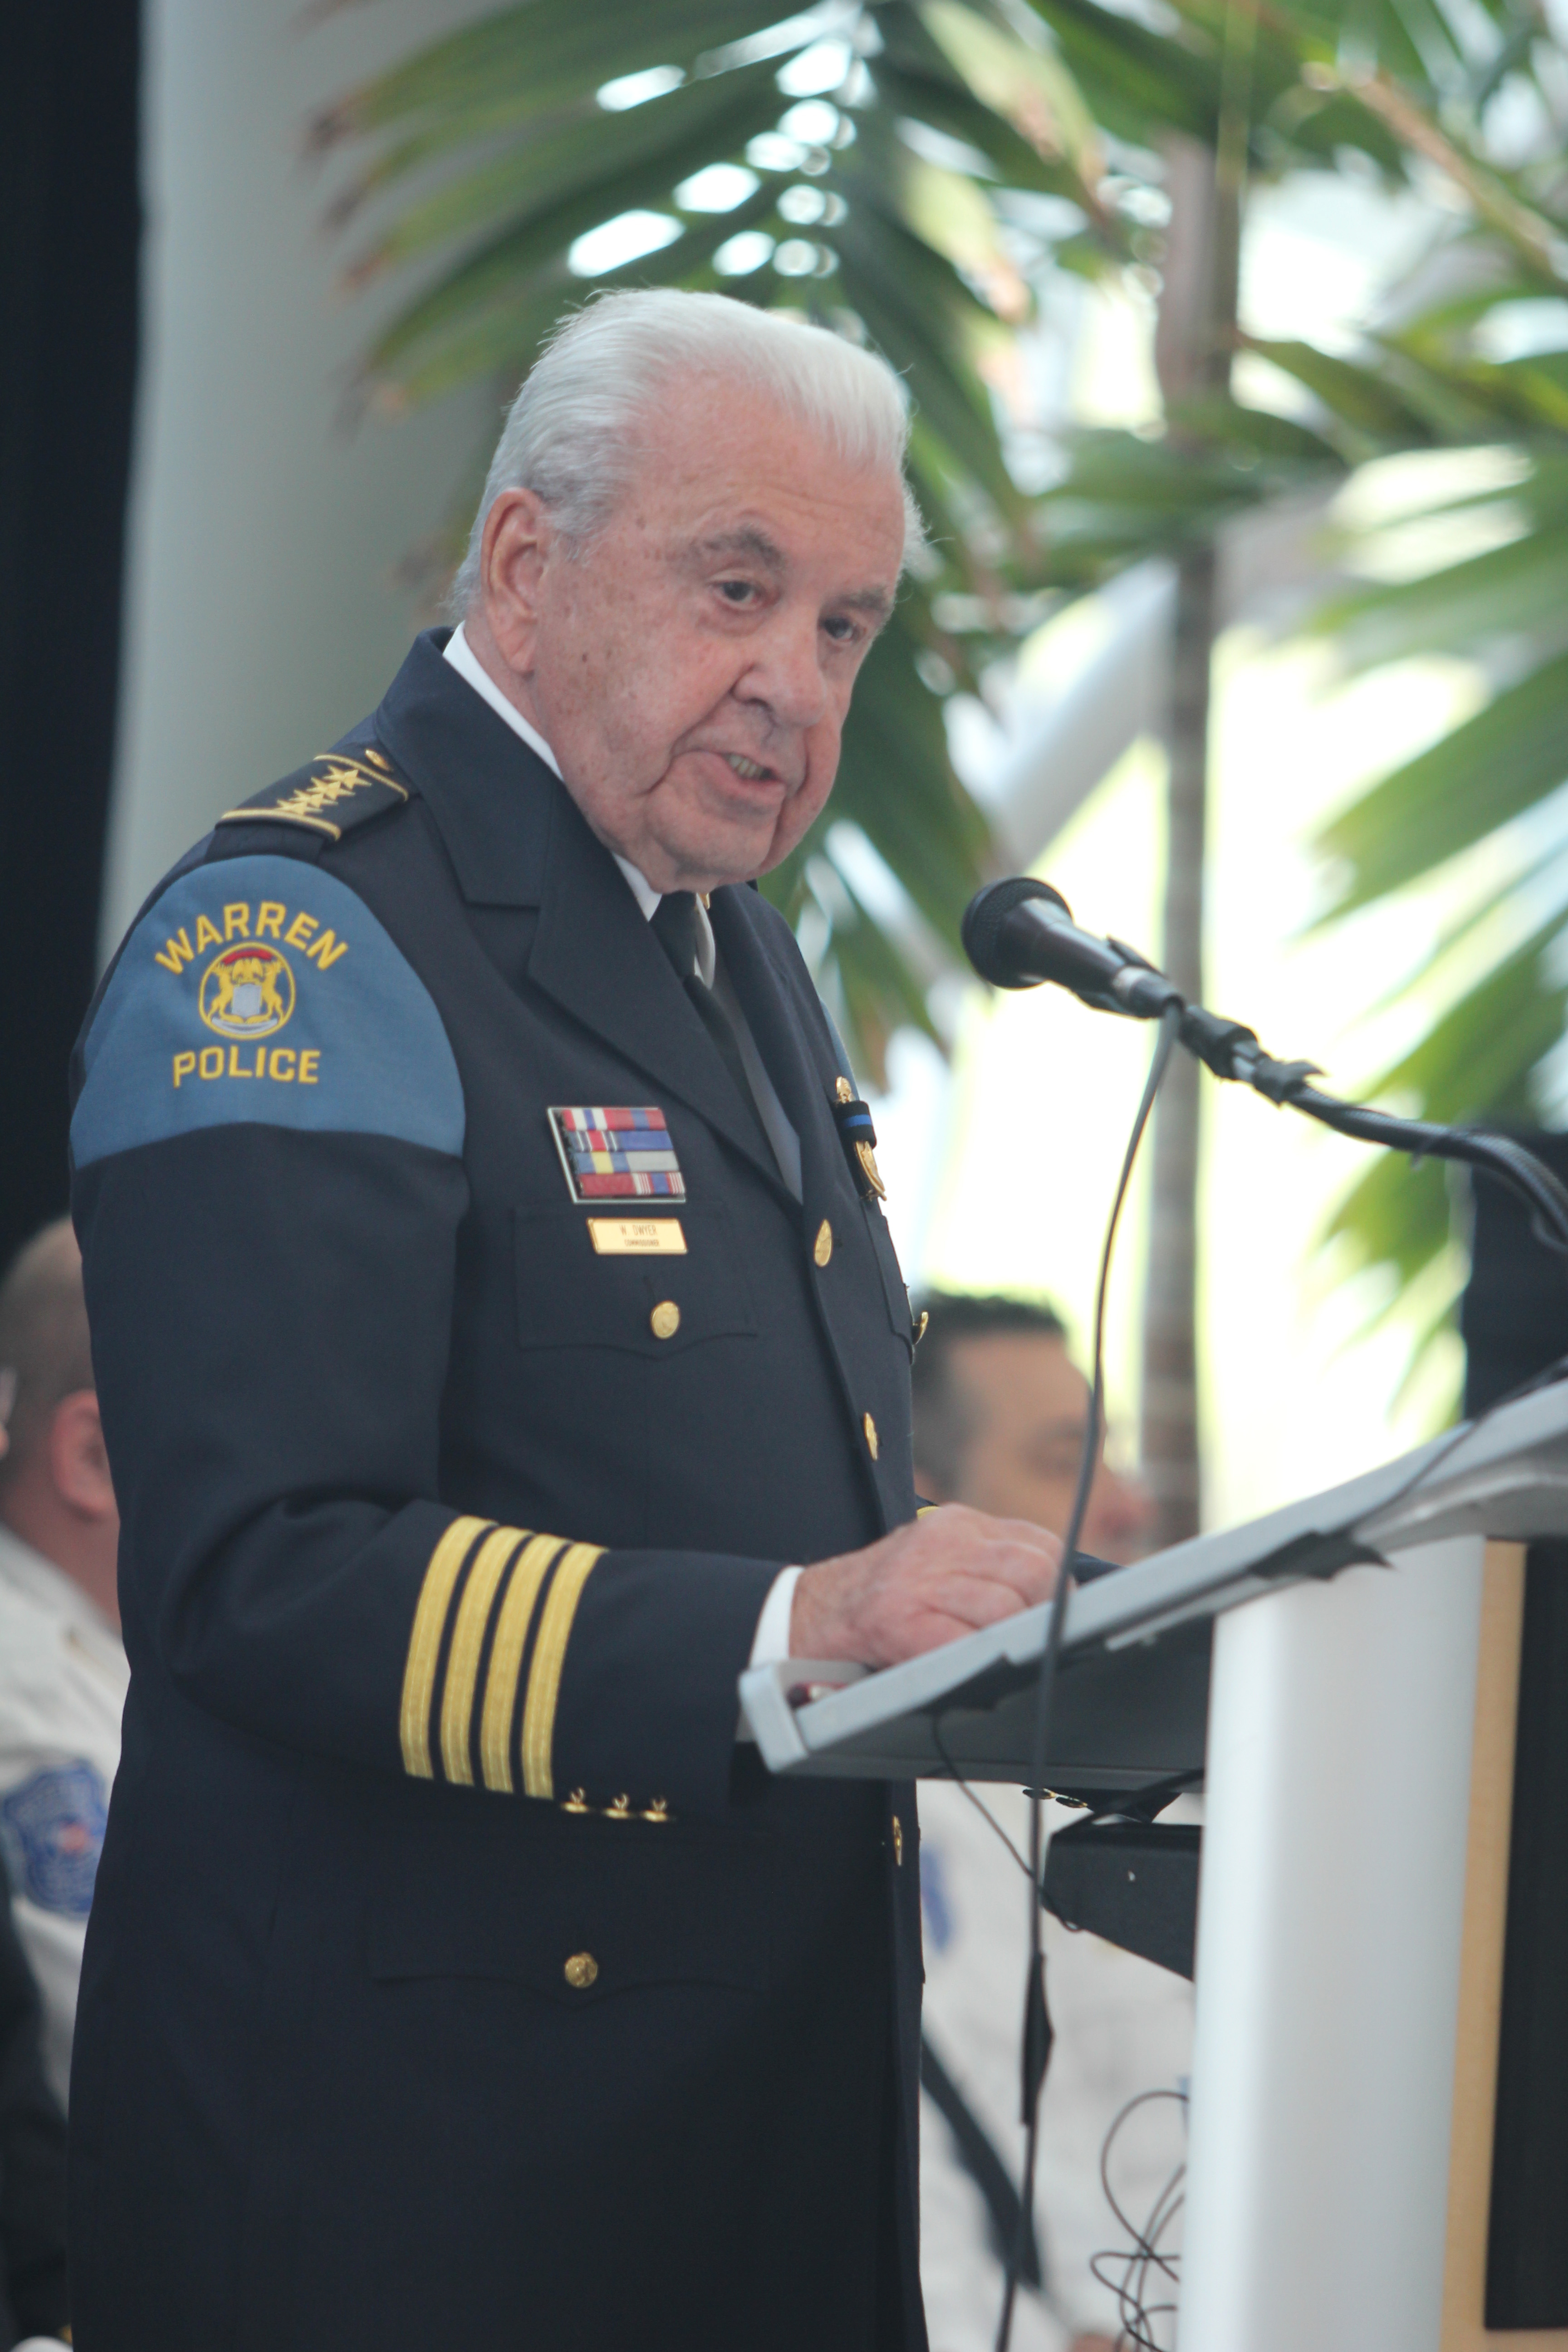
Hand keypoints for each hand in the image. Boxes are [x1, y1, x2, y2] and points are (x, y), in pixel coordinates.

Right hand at [790, 1504, 1062, 1668]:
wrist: (804, 1615)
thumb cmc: (882, 1600)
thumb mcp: (937, 1564)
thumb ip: (987, 1569)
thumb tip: (1060, 1600)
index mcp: (956, 1525)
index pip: (1041, 1546)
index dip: (1060, 1588)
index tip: (1058, 1617)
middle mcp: (940, 1541)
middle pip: (1035, 1571)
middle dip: (1047, 1614)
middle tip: (1036, 1644)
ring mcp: (917, 1577)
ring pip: (1006, 1607)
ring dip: (1014, 1643)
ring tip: (1001, 1659)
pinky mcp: (896, 1617)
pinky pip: (964, 1642)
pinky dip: (978, 1662)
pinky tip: (969, 1671)